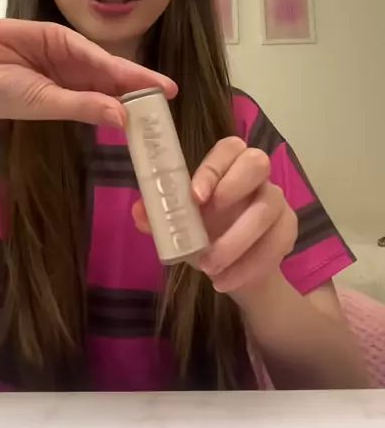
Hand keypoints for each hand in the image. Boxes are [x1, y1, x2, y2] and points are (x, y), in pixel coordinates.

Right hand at [0, 20, 176, 125]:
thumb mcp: (41, 103)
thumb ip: (81, 107)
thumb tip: (122, 119)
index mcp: (64, 98)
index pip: (105, 103)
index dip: (131, 108)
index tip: (159, 119)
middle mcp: (70, 77)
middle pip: (111, 84)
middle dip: (139, 89)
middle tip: (170, 97)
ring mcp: (65, 55)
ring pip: (104, 67)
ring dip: (130, 76)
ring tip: (158, 87)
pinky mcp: (57, 35)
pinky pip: (86, 50)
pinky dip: (106, 63)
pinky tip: (126, 72)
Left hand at [133, 137, 297, 303]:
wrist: (235, 269)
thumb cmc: (205, 234)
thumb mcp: (180, 226)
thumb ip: (159, 217)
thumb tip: (138, 212)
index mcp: (227, 164)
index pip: (228, 148)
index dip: (213, 168)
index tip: (195, 197)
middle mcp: (255, 175)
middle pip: (257, 162)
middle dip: (233, 188)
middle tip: (207, 220)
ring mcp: (276, 199)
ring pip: (266, 210)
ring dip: (236, 242)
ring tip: (209, 267)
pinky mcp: (288, 228)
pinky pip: (278, 241)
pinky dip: (250, 265)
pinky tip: (226, 280)